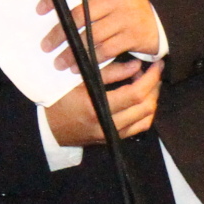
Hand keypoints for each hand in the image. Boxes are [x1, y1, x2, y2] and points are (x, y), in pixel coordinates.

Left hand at [39, 0, 161, 67]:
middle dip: (60, 33)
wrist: (162, 19)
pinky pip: (106, 51)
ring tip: (60, 62)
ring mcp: (127, 16)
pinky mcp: (134, 36)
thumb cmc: (128, 5)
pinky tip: (81, 66)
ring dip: (73, 52)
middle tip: (46, 45)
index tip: (41, 10)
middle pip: (80, 15)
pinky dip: (91, 60)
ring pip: (91, 36)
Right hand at [45, 55, 161, 144]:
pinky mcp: (112, 139)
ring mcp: (111, 135)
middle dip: (154, 86)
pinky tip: (141, 99)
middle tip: (153, 70)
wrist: (48, 128)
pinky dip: (145, 113)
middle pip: (145, 107)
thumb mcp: (79, 79)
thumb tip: (137, 65)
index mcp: (97, 107)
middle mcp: (107, 124)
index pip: (135, 94)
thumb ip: (108, 72)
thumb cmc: (59, 99)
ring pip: (146, 119)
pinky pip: (138, 128)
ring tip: (147, 83)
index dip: (150, 78)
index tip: (155, 64)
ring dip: (152, 99)